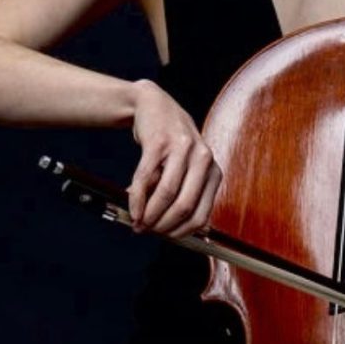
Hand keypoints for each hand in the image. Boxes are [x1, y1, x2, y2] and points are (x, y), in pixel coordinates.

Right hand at [127, 79, 221, 237]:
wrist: (153, 106)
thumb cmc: (171, 143)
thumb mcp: (186, 168)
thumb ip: (183, 195)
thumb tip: (171, 230)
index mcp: (213, 169)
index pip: (202, 213)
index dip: (181, 231)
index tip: (164, 237)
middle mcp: (203, 157)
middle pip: (185, 206)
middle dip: (163, 225)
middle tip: (147, 231)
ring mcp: (182, 148)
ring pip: (166, 194)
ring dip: (149, 214)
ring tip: (137, 222)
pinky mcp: (159, 142)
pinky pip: (145, 178)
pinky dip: (137, 198)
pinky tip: (131, 208)